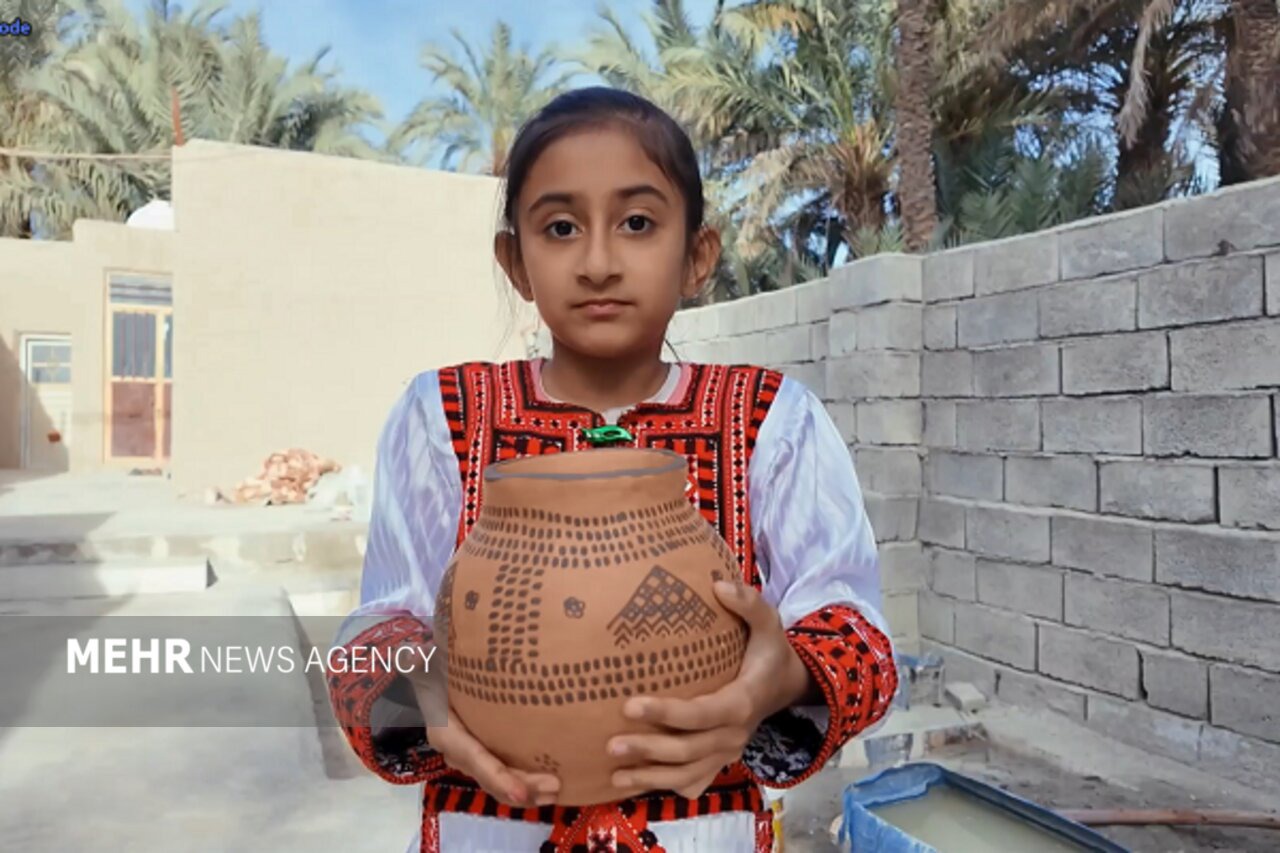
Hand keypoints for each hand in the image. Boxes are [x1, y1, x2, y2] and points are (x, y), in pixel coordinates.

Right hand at [399, 643, 560, 807]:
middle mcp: (459, 751)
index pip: (474, 759)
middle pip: (491, 777)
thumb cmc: (436, 666)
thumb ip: (419, 660)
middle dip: (522, 787)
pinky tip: (552, 784)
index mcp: (446, 732)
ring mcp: (474, 756)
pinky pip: (505, 774)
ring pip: (500, 781)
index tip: (520, 792)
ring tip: (558, 792)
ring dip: (529, 790)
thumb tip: (411, 655)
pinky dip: (527, 781)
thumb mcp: (426, 662)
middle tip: (554, 787)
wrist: (435, 675)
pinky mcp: (487, 753)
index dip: (497, 777)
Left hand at [605, 581, 812, 799]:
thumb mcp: (769, 622)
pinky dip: (663, 786)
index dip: (667, 713)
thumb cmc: (768, 650)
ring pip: (687, 774)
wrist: (786, 686)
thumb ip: (748, 602)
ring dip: (650, 776)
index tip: (630, 705)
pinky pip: (692, 783)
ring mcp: (727, 753)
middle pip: (688, 750)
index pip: (701, 713)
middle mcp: (734, 735)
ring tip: (614, 773)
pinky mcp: (719, 762)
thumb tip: (718, 585)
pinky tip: (632, 785)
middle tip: (611, 744)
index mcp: (742, 702)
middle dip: (649, 749)